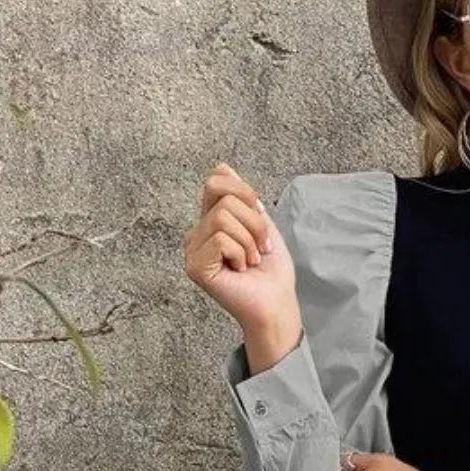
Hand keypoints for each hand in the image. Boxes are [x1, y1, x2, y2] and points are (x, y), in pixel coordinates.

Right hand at [182, 161, 296, 332]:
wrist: (277, 304)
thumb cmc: (272, 272)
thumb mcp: (262, 225)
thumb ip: (243, 198)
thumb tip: (222, 167)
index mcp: (210, 222)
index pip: (217, 181)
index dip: (244, 193)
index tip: (260, 223)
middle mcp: (197, 234)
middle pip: (223, 197)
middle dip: (253, 221)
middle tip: (260, 248)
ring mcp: (192, 251)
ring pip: (222, 217)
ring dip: (249, 241)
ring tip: (251, 261)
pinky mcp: (195, 267)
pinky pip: (221, 239)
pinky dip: (241, 253)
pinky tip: (240, 270)